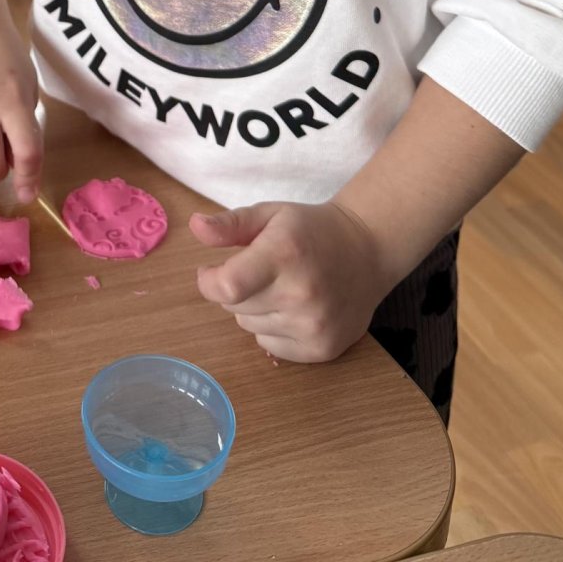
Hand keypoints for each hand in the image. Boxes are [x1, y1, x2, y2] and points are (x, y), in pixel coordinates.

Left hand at [190, 200, 390, 362]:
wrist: (367, 251)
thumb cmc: (310, 230)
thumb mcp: (270, 214)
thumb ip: (230, 224)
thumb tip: (195, 226)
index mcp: (283, 254)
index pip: (227, 286)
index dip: (208, 281)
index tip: (211, 271)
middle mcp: (300, 293)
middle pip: (234, 307)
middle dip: (235, 290)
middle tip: (260, 271)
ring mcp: (314, 326)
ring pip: (249, 327)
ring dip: (255, 309)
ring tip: (281, 287)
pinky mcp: (323, 349)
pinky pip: (271, 346)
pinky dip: (273, 329)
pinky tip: (294, 309)